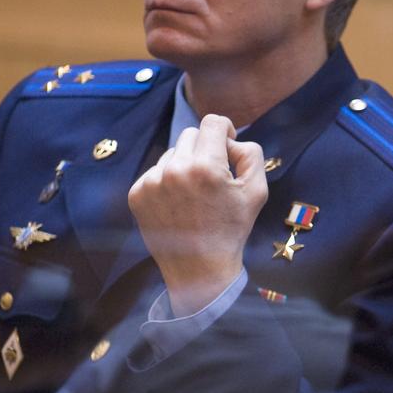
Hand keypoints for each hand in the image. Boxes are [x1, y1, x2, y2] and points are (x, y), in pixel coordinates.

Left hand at [129, 114, 267, 315]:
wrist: (199, 270)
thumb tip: (231, 140)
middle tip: (213, 176)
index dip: (225, 130)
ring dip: (185, 165)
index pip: (213, 122)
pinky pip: (156, 172)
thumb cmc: (231, 230)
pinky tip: (178, 203)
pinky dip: (168, 181)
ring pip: (172, 153)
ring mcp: (151, 182)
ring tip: (194, 195)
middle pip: (191, 134)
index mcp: (206, 167)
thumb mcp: (256, 191)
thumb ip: (250, 154)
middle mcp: (174, 170)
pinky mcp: (136, 194)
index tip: (227, 145)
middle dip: (205, 149)